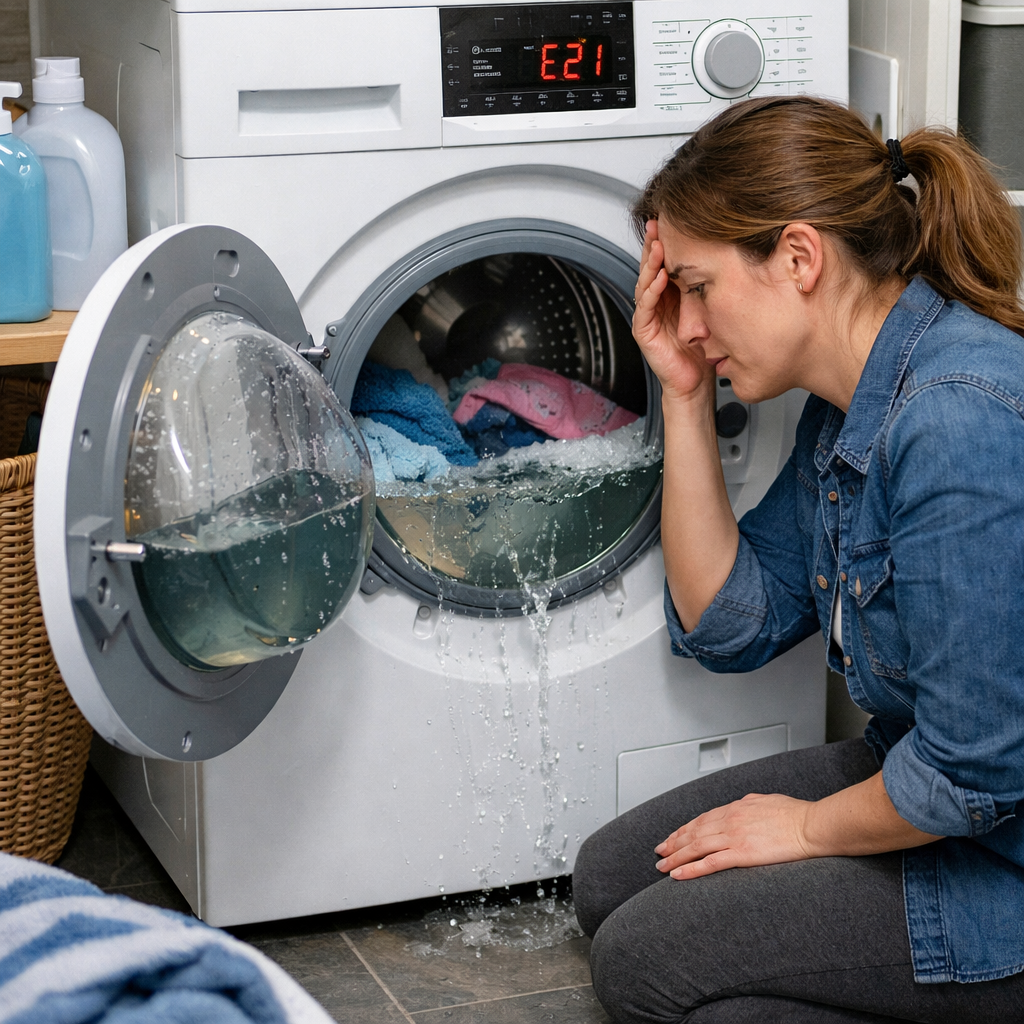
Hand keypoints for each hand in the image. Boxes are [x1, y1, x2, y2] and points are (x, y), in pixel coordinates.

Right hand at [632, 219, 713, 401]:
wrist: (696, 382)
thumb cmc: (706, 349)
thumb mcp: (713, 308)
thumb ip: (712, 285)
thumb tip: (732, 257)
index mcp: (672, 293)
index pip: (666, 261)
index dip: (668, 241)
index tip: (673, 219)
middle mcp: (658, 301)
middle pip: (652, 266)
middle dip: (654, 244)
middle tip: (658, 222)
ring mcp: (649, 315)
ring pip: (646, 282)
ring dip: (651, 263)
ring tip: (658, 245)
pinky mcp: (644, 330)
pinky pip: (645, 306)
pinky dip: (652, 290)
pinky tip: (659, 276)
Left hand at [654, 793, 813, 879]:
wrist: (812, 825)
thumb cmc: (796, 814)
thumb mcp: (767, 800)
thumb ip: (750, 803)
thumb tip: (743, 803)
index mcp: (736, 807)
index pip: (702, 819)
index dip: (684, 829)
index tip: (673, 836)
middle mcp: (730, 820)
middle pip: (693, 833)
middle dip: (673, 843)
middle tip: (659, 852)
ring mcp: (734, 836)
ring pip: (696, 848)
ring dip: (676, 857)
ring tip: (661, 866)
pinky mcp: (742, 853)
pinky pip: (710, 863)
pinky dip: (691, 869)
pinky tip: (678, 875)